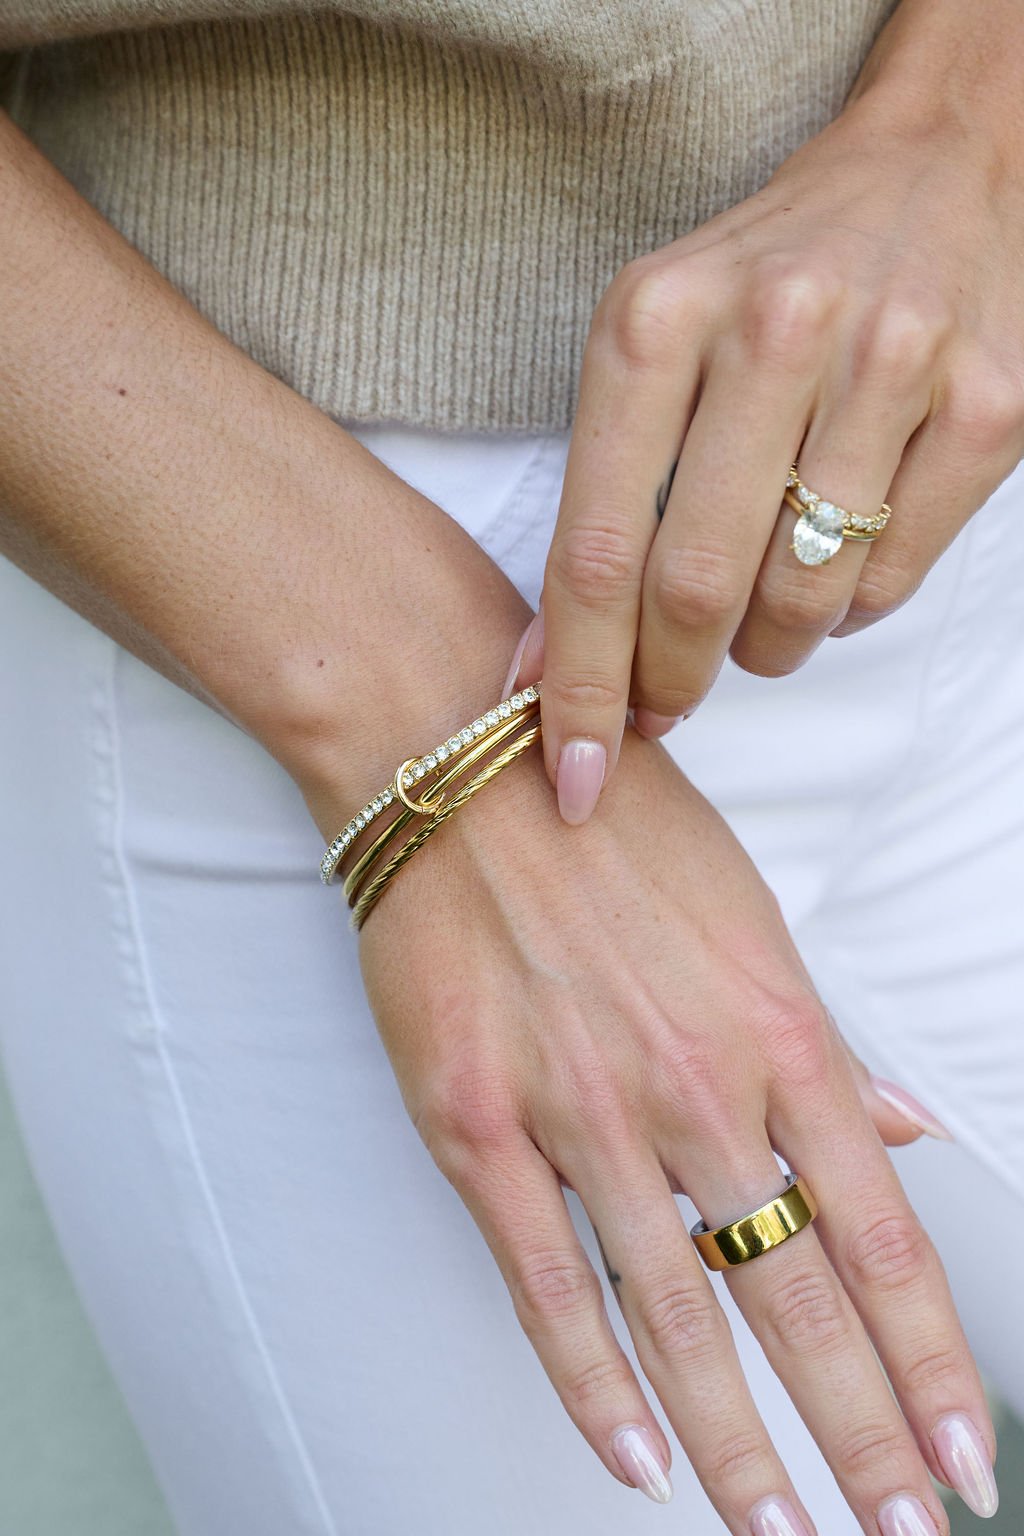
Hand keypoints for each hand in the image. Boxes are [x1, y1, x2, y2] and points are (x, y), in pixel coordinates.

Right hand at [345, 730, 991, 1529]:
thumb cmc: (616, 829)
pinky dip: (592, 1385)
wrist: (461, 771)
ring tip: (786, 1534)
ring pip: (676, 1316)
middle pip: (795, 1298)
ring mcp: (582, 1114)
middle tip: (905, 1534)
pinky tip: (638, 1461)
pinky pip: (544, 1283)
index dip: (932, 1358)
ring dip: (740, 1446)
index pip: (878, 1235)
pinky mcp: (478, 1127)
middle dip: (863, 1434)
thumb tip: (903, 1132)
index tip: (970, 1454)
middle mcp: (696, 1088)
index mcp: (777, 1032)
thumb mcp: (750, 915)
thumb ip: (821, 1043)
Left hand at [533, 9, 1023, 821]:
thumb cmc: (764, 282)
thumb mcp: (652, 349)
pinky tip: (831, 566)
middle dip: (666, 682)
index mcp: (657, 318)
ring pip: (800, 599)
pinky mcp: (987, 405)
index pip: (596, 546)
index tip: (569, 772)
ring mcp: (893, 364)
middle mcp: (775, 331)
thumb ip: (598, 500)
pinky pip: (890, 583)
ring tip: (753, 615)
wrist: (930, 168)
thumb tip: (545, 668)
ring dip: (762, 649)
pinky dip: (844, 612)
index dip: (576, 682)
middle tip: (661, 705)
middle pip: (695, 587)